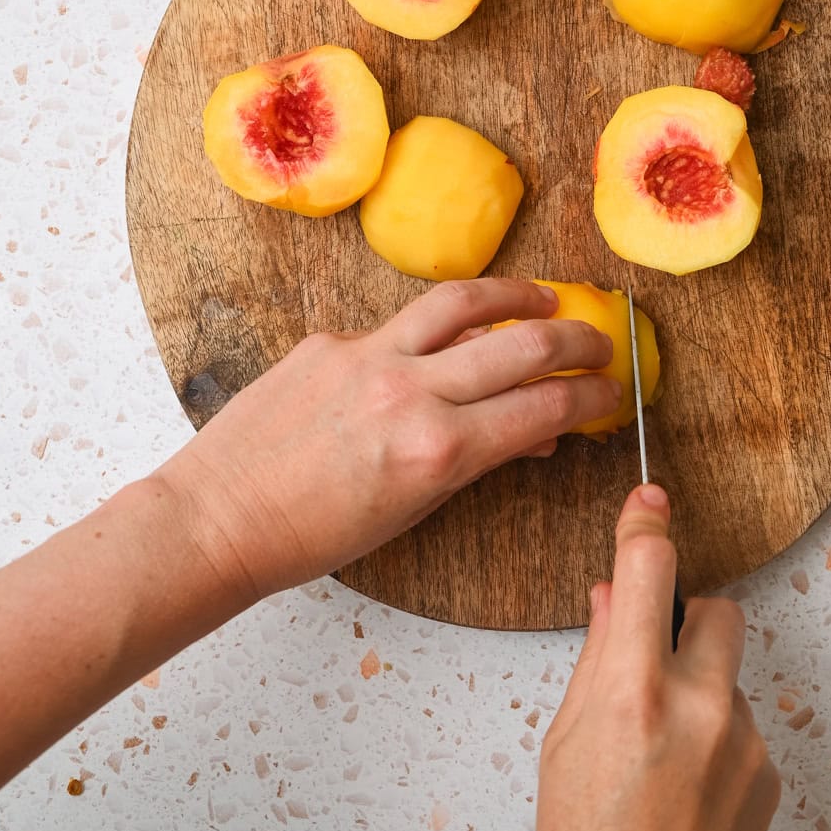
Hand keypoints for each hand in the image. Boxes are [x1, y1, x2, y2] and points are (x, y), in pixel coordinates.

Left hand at [156, 278, 621, 597]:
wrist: (219, 518)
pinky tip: (444, 338)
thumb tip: (533, 434)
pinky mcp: (331, 340)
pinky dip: (433, 329)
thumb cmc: (313, 534)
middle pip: (524, 345)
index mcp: (439, 450)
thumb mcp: (415, 509)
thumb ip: (479, 459)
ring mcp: (368, 357)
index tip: (611, 394)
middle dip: (578, 341)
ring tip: (545, 299)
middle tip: (599, 342)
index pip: (544, 408)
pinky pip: (399, 324)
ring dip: (517, 296)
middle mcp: (411, 393)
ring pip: (464, 303)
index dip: (592, 398)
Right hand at [538, 484, 779, 830]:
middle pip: (718, 610)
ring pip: (727, 679)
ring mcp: (744, 742)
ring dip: (697, 695)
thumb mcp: (563, 749)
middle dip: (689, 620)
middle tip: (652, 665)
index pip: (651, 572)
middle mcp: (699, 706)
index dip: (647, 527)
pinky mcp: (770, 776)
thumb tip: (616, 602)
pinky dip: (715, 743)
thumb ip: (598, 664)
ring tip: (655, 768)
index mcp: (632, 692)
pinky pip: (741, 729)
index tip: (650, 503)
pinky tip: (681, 798)